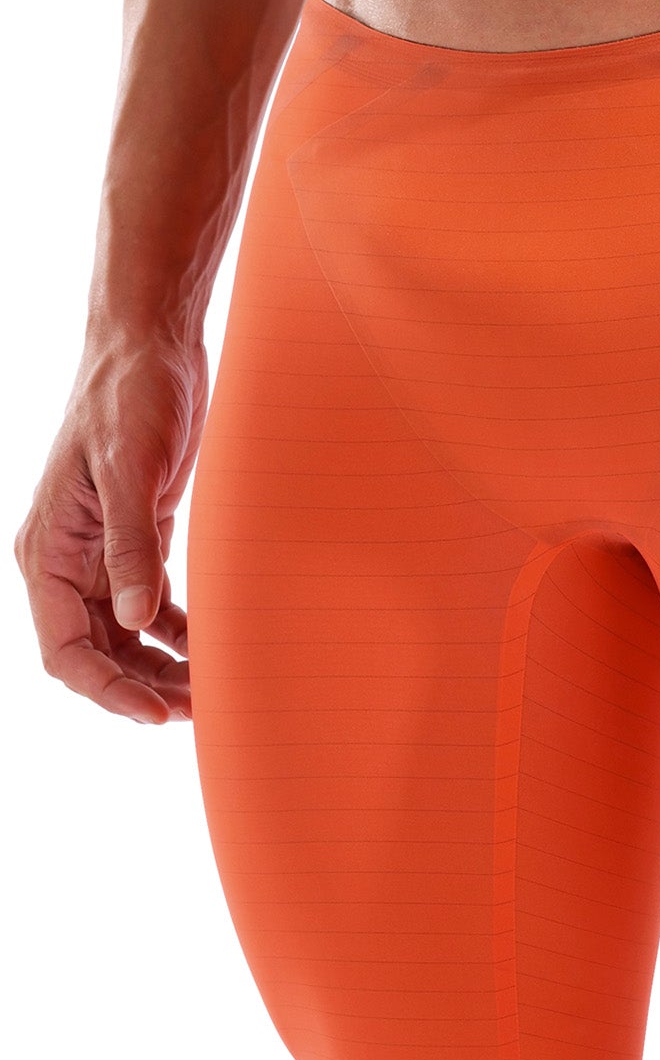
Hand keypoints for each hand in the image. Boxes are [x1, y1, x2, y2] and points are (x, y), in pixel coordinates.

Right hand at [14, 330, 206, 723]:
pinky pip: (151, 606)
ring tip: (210, 688)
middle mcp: (68, 562)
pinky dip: (178, 632)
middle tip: (199, 708)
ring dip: (162, 666)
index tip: (155, 712)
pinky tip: (211, 646)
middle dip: (141, 686)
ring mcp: (103, 553)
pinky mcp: (139, 539)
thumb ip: (132, 547)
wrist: (153, 346)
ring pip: (125, 636)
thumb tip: (134, 619)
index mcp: (48, 552)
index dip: (107, 690)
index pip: (65, 650)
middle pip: (96, 654)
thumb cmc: (131, 395)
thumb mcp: (130, 470)